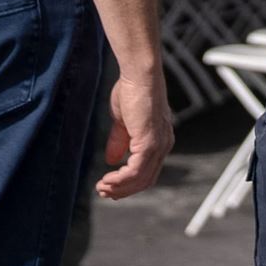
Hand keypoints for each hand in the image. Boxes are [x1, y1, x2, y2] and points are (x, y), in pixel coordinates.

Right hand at [97, 63, 173, 198]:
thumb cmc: (133, 90)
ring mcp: (158, 144)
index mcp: (160, 140)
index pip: (147, 171)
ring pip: (140, 179)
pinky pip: (136, 171)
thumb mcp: (123, 121)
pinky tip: (107, 180)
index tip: (110, 187)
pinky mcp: (150, 142)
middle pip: (145, 180)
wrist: (139, 73)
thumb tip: (112, 160)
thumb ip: (120, 140)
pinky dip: (121, 180)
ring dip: (119, 188)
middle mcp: (163, 145)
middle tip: (103, 192)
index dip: (129, 183)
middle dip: (123, 190)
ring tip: (102, 188)